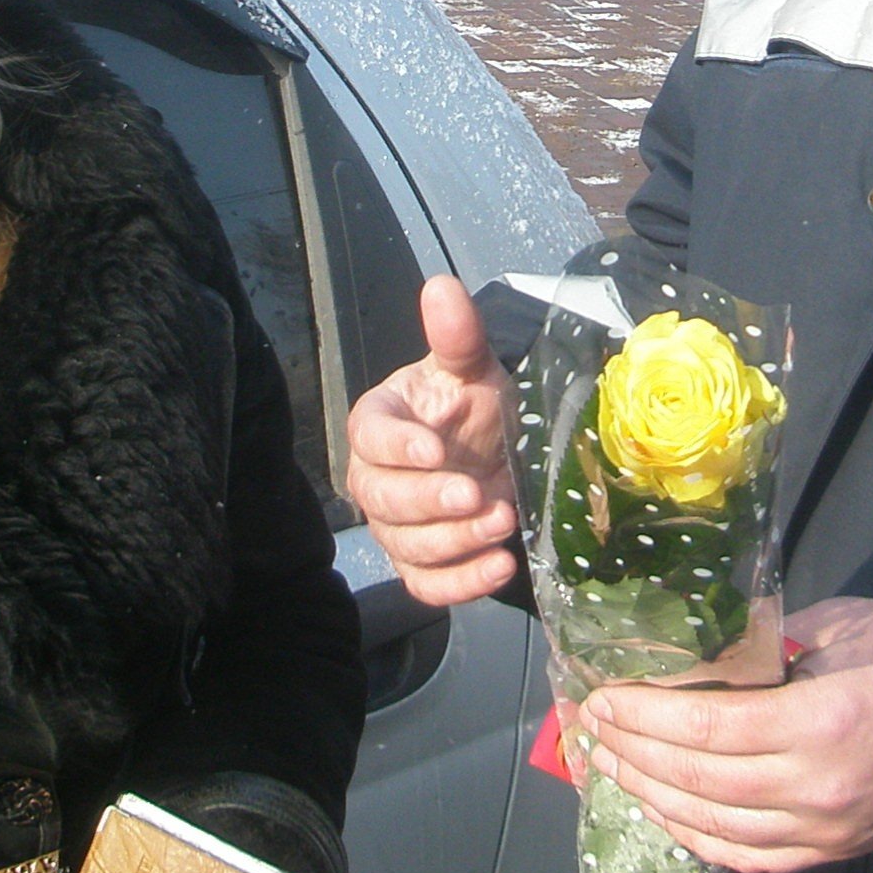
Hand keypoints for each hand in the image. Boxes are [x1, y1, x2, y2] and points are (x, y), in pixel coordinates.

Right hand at [342, 275, 519, 604]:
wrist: (497, 452)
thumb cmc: (474, 406)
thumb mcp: (473, 368)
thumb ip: (456, 336)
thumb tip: (441, 287)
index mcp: (380, 422)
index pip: (369, 435)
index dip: (396, 445)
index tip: (432, 448)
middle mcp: (377, 478)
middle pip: (383, 498)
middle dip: (430, 500)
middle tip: (476, 495)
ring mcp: (397, 526)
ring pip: (407, 546)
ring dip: (454, 542)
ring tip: (502, 524)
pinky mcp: (422, 564)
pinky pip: (428, 585)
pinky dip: (462, 583)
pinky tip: (500, 567)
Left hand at [578, 596, 872, 872]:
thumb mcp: (846, 625)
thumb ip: (773, 638)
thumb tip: (709, 646)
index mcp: (817, 721)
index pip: (706, 727)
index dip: (644, 716)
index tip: (603, 699)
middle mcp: (813, 786)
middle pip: (698, 779)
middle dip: (634, 754)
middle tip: (592, 731)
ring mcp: (822, 828)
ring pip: (715, 826)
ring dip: (655, 797)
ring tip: (615, 768)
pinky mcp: (831, 851)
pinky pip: (749, 857)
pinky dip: (698, 839)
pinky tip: (667, 813)